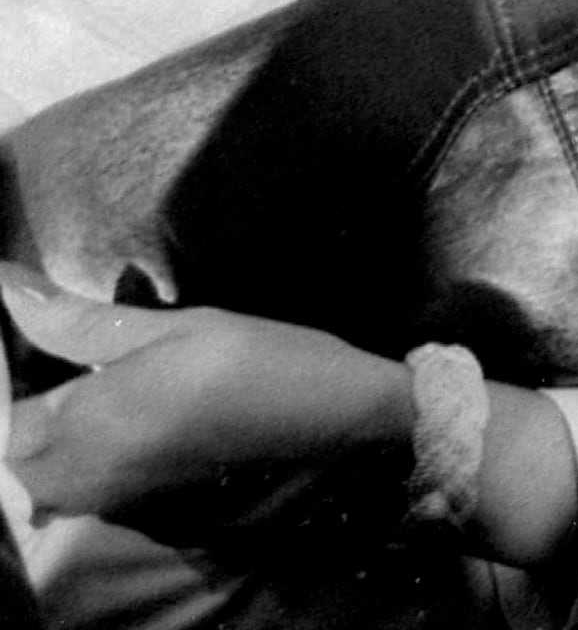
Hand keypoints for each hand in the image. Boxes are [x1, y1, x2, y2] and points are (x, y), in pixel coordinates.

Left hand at [5, 280, 402, 524]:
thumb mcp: (171, 327)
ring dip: (48, 431)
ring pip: (38, 471)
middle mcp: (77, 473)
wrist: (330, 420)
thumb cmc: (253, 361)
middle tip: (64, 351)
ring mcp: (104, 497)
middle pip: (15, 445)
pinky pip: (71, 484)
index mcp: (77, 425)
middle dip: (28, 405)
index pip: (4, 404)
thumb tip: (8, 288)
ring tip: (88, 382)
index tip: (36, 328)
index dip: (15, 364)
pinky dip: (73, 454)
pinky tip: (114, 414)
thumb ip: (78, 321)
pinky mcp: (132, 504)